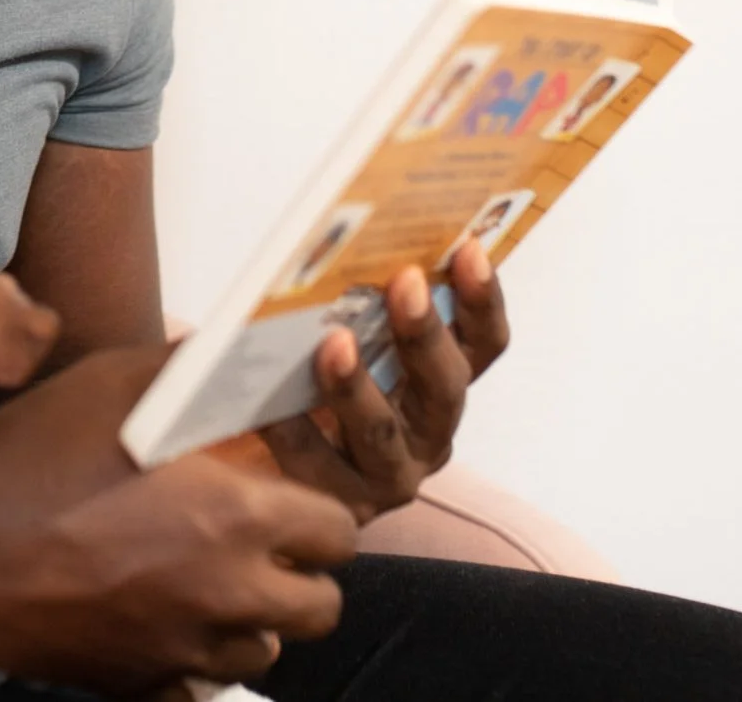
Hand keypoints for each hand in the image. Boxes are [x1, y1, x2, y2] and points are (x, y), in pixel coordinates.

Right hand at [0, 346, 357, 690]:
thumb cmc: (31, 447)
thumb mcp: (116, 383)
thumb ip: (192, 369)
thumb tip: (236, 351)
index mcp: (233, 518)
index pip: (338, 531)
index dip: (320, 512)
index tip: (290, 498)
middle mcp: (221, 594)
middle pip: (319, 608)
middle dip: (303, 575)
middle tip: (263, 544)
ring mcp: (177, 648)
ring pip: (262, 650)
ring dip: (250, 619)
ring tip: (207, 578)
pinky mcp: (132, 682)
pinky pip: (195, 688)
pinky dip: (191, 661)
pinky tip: (160, 620)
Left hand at [257, 240, 510, 522]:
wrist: (257, 467)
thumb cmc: (307, 380)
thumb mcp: (343, 328)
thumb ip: (358, 294)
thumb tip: (346, 233)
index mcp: (440, 382)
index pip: (484, 344)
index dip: (483, 298)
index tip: (469, 250)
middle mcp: (427, 433)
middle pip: (445, 387)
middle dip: (425, 332)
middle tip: (405, 283)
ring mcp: (388, 475)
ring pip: (383, 433)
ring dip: (358, 385)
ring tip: (333, 343)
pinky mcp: (337, 507)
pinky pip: (314, 465)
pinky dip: (289, 427)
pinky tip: (263, 399)